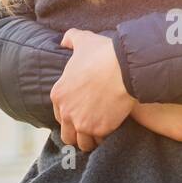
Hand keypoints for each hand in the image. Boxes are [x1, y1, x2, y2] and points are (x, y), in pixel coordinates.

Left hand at [51, 29, 134, 151]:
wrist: (123, 68)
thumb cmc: (102, 54)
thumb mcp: (83, 40)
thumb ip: (70, 39)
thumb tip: (64, 40)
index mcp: (58, 94)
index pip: (59, 115)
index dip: (70, 115)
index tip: (81, 113)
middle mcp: (66, 112)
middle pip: (67, 135)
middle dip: (78, 133)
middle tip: (90, 127)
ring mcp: (82, 123)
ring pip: (82, 144)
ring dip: (91, 140)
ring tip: (101, 134)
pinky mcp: (99, 130)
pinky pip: (100, 142)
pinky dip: (105, 139)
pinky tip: (112, 131)